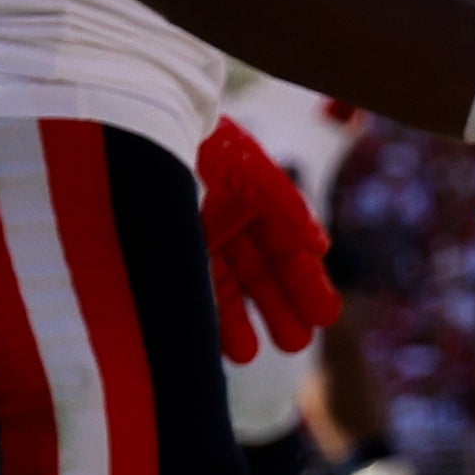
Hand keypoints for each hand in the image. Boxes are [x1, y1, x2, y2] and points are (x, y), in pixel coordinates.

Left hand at [191, 118, 334, 367]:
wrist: (149, 120)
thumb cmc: (209, 144)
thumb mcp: (254, 173)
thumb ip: (288, 208)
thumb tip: (322, 247)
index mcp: (264, 208)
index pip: (293, 254)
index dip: (309, 284)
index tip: (325, 316)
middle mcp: (234, 226)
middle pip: (264, 276)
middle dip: (281, 309)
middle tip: (297, 342)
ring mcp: (200, 236)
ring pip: (226, 287)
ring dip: (239, 320)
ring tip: (251, 354)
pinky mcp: (167, 244)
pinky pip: (189, 284)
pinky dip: (201, 311)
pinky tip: (207, 338)